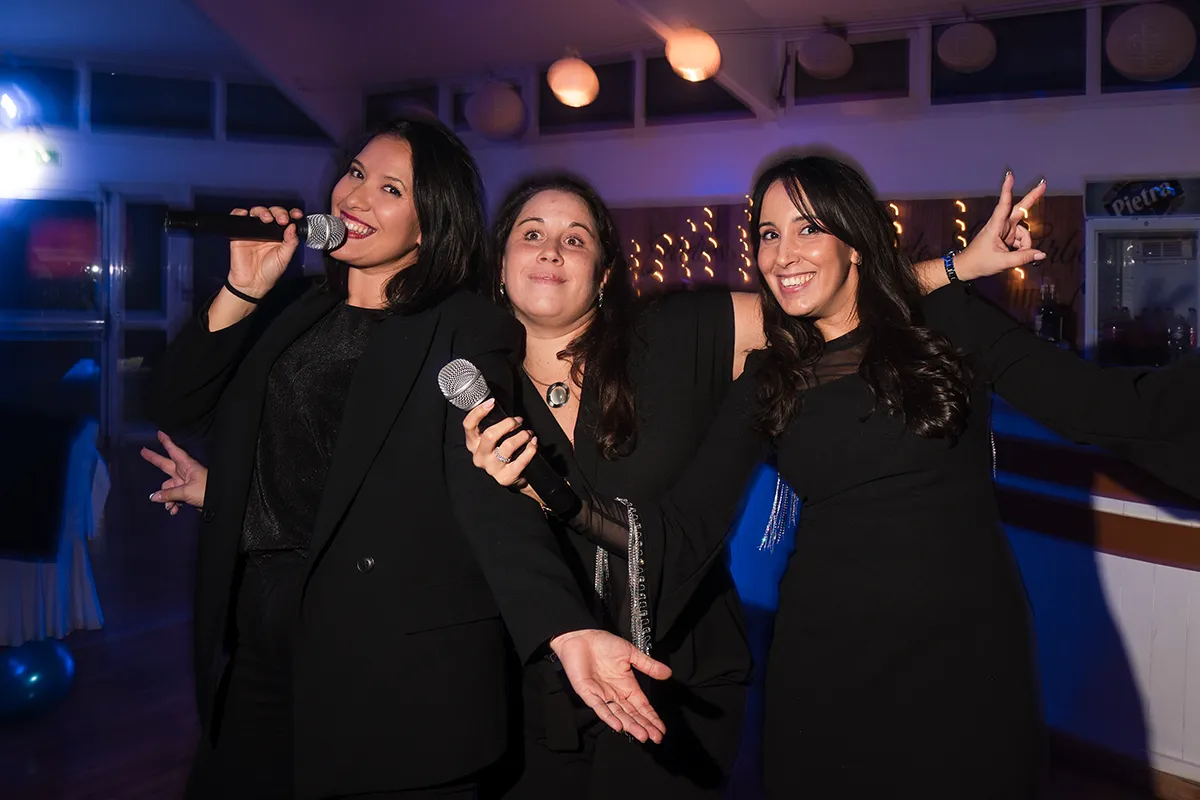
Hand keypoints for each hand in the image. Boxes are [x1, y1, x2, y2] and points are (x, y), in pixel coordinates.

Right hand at [141, 431, 207, 514]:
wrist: (220, 502)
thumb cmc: (207, 491)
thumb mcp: (186, 491)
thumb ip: (169, 494)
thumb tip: (154, 496)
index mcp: (186, 465)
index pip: (174, 451)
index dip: (166, 442)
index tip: (160, 433)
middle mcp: (184, 472)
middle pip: (166, 465)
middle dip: (155, 459)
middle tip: (143, 452)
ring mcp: (185, 482)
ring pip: (168, 487)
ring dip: (166, 497)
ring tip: (170, 507)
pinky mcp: (187, 492)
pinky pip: (174, 496)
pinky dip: (172, 503)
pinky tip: (174, 510)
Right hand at [227, 205, 303, 297]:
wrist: (252, 283)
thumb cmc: (269, 272)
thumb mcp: (284, 257)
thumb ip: (290, 242)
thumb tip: (293, 227)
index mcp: (280, 235)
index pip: (287, 219)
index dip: (291, 214)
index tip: (297, 215)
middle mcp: (267, 231)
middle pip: (273, 212)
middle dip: (279, 212)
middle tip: (282, 220)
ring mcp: (253, 230)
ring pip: (257, 212)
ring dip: (263, 211)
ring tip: (267, 219)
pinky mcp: (240, 233)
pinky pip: (238, 217)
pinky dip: (239, 212)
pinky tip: (246, 214)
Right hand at [462, 400, 542, 502]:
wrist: (512, 477)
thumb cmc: (502, 453)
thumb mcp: (493, 440)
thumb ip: (493, 426)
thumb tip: (502, 409)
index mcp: (473, 444)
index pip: (469, 425)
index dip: (478, 412)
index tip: (492, 402)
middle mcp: (479, 456)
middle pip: (490, 435)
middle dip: (508, 424)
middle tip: (518, 421)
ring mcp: (492, 468)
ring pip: (508, 445)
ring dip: (522, 436)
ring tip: (528, 433)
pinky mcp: (505, 477)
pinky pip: (521, 460)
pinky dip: (530, 449)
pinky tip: (533, 443)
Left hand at [549, 629, 671, 742]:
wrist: (582, 635)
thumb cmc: (604, 644)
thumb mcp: (630, 653)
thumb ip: (648, 665)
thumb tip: (668, 673)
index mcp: (627, 686)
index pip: (642, 706)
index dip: (651, 718)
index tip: (662, 730)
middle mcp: (615, 694)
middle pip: (632, 714)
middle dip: (644, 726)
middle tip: (656, 738)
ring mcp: (601, 695)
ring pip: (618, 714)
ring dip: (630, 726)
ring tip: (642, 736)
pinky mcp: (587, 693)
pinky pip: (599, 707)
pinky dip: (608, 716)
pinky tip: (618, 726)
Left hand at [954, 172, 1046, 280]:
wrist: (966, 268)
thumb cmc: (979, 262)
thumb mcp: (1002, 261)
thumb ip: (1023, 257)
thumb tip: (1041, 254)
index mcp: (995, 225)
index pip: (1004, 204)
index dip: (1007, 189)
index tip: (1009, 176)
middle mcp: (1001, 225)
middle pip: (1020, 210)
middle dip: (1032, 198)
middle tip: (1044, 184)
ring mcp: (1005, 231)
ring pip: (1024, 233)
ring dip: (1024, 244)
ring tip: (1013, 255)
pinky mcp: (1006, 237)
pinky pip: (1021, 240)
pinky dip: (1021, 248)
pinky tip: (1014, 254)